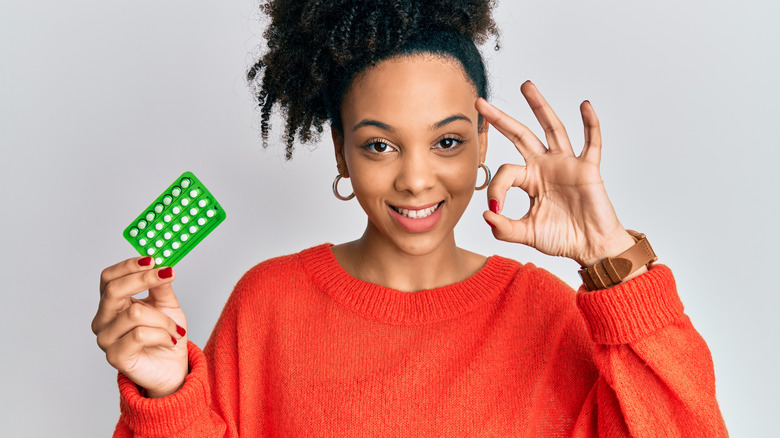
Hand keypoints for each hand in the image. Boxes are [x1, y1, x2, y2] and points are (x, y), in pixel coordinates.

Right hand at [92, 257, 187, 397]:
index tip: (153, 259)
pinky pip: (140, 335)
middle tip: (168, 275)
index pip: (109, 278)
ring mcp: (106, 339)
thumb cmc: (165, 335)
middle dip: (144, 280)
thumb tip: (161, 265)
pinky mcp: (115, 356)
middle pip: (113, 290)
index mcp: (112, 303)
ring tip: (175, 329)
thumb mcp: (167, 305)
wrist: (172, 367)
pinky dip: (162, 334)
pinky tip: (170, 340)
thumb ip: (160, 286)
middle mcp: (103, 319)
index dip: (129, 266)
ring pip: (135, 313)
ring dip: (164, 319)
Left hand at [476, 81, 638, 267]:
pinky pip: (591, 142)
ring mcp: (566, 164)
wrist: (591, 248)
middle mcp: (545, 166)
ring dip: (539, 107)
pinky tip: (585, 105)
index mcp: (529, 179)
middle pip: (520, 135)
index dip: (496, 188)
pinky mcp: (588, 169)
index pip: (505, 171)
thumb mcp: (527, 233)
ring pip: (552, 128)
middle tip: (481, 102)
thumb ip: (504, 228)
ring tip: (526, 86)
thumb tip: (486, 215)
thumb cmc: (562, 238)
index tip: (495, 208)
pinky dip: (590, 124)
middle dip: (501, 118)